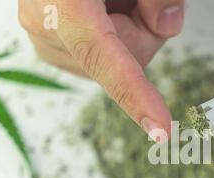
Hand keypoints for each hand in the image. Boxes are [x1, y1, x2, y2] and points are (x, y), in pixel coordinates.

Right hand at [19, 0, 185, 136]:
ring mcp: (45, 40)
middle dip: (146, 29)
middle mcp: (45, 25)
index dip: (135, 94)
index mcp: (60, 2)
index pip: (102, 55)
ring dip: (131, 31)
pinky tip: (100, 10)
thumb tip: (168, 24)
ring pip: (119, 64)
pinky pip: (104, 61)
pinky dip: (116, 38)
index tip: (160, 129)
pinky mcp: (53, 48)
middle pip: (130, 58)